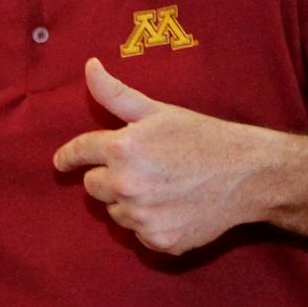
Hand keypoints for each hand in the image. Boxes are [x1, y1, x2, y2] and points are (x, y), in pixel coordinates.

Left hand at [53, 59, 268, 253]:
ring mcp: (142, 217)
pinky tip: (173, 208)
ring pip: (115, 212)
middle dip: (109, 177)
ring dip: (129, 202)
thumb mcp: (158, 110)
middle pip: (93, 187)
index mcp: (122, 148)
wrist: (246, 175)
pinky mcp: (158, 241)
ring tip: (162, 187)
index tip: (61, 162)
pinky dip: (150, 223)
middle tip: (141, 168)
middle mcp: (126, 185)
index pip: (80, 154)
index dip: (68, 156)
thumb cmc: (202, 136)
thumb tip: (89, 66)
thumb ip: (116, 94)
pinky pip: (138, 233)